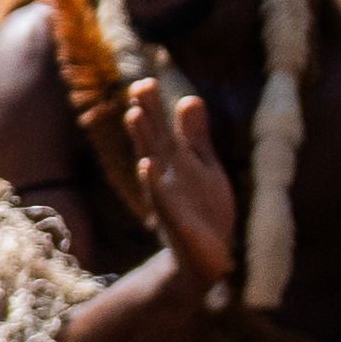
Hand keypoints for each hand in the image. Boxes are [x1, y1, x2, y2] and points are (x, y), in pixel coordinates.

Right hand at [131, 79, 244, 284]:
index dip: (154, 109)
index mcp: (173, 164)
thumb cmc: (202, 211)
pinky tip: (147, 165)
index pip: (160, 132)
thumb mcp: (202, 167)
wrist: (206, 259)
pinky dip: (153, 182)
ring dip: (143, 141)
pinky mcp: (175, 221)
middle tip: (139, 86)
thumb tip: (188, 98)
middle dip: (147, 115)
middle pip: (154, 141)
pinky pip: (161, 199)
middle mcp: (165, 178)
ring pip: (153, 164)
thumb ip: (195, 136)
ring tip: (134, 114)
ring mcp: (168, 199)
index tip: (146, 82)